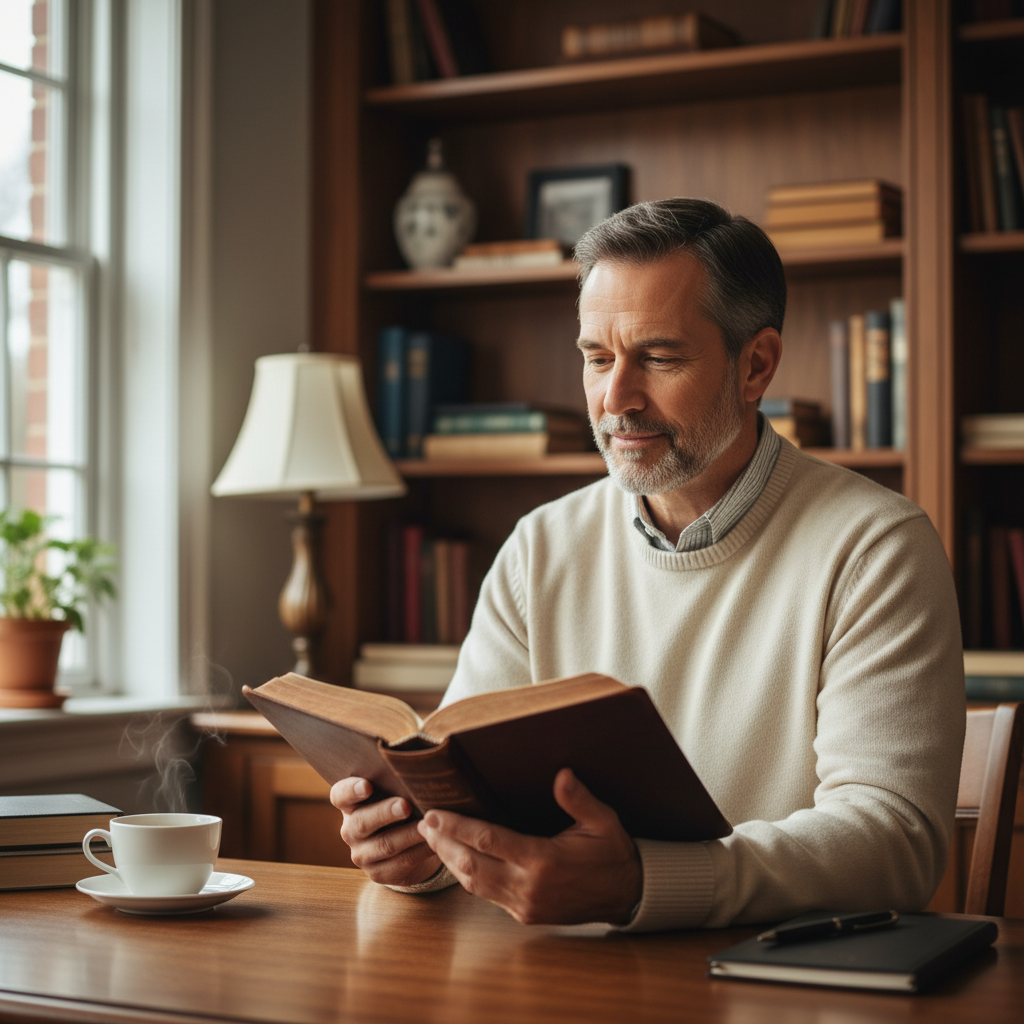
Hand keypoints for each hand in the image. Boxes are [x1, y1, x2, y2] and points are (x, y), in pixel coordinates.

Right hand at [330, 777, 441, 886]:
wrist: (406, 844)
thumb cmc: (401, 805)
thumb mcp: (395, 792)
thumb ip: (397, 780)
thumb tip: (418, 763)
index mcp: (350, 804)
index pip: (340, 794)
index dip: (351, 790)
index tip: (367, 785)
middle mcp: (351, 829)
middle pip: (362, 822)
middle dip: (385, 813)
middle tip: (405, 806)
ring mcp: (362, 854)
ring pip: (385, 845)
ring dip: (408, 834)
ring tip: (427, 824)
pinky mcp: (378, 873)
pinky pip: (401, 863)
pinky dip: (419, 851)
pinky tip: (434, 841)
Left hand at [416, 768, 641, 925]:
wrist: (627, 895)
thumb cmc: (613, 853)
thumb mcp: (603, 822)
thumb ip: (579, 800)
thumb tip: (562, 774)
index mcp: (543, 861)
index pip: (488, 840)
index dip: (457, 827)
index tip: (435, 814)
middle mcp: (528, 886)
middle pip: (471, 865)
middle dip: (444, 844)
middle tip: (424, 824)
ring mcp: (525, 904)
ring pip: (475, 884)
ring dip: (451, 861)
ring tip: (433, 840)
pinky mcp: (525, 915)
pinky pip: (488, 895)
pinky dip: (468, 877)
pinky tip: (459, 861)